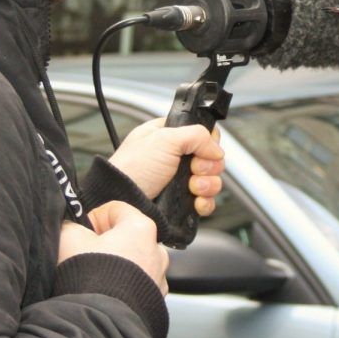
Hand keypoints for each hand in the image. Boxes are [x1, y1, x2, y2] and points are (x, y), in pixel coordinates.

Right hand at [58, 202, 169, 293]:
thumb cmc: (88, 276)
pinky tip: (104, 295)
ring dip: (114, 268)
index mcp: (141, 227)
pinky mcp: (155, 302)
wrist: (100, 322)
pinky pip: (136, 287)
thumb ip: (72, 225)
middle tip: (83, 256)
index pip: (115, 209)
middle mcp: (157, 251)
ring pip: (133, 264)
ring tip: (93, 280)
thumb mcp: (68, 237)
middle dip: (105, 245)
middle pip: (126, 237)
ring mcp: (159, 279)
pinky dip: (122, 288)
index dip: (92, 218)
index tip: (81, 232)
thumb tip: (72, 227)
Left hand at [109, 121, 224, 216]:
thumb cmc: (131, 169)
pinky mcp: (182, 202)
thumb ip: (196, 135)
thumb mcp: (164, 138)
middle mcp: (176, 158)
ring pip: (212, 180)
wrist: (121, 201)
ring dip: (208, 184)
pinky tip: (196, 201)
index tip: (201, 149)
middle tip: (193, 169)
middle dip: (208, 166)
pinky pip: (206, 201)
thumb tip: (216, 149)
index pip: (202, 134)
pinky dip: (205, 202)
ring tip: (192, 187)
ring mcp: (179, 182)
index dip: (208, 142)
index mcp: (169, 137)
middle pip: (211, 158)